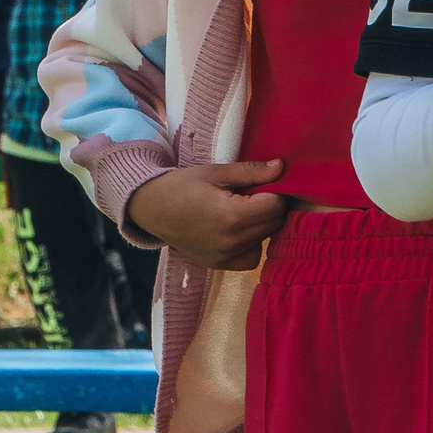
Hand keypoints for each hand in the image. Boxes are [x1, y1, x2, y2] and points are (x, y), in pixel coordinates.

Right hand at [125, 160, 289, 269]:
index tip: (264, 184)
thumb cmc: (182, 186)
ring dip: (262, 225)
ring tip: (242, 211)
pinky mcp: (219, 265)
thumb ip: (252, 172)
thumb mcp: (216, 172)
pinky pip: (251, 258)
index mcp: (232, 217)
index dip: (276, 192)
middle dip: (271, 207)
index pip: (276, 206)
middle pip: (274, 224)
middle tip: (253, 194)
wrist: (151, 208)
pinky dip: (251, 244)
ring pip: (266, 240)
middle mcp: (231, 242)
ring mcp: (225, 257)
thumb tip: (281, 167)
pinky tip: (238, 229)